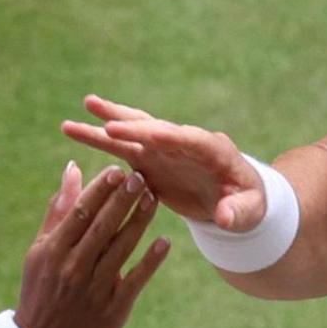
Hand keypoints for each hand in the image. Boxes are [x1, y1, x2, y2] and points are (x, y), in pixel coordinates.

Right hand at [14, 162, 169, 327]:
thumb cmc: (41, 288)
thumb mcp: (40, 250)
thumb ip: (59, 209)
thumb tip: (73, 168)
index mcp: (53, 252)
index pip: (80, 214)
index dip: (100, 190)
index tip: (117, 170)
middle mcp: (73, 269)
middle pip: (102, 228)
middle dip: (123, 200)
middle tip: (142, 176)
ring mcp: (94, 290)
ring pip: (121, 250)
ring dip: (139, 222)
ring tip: (155, 199)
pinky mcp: (113, 310)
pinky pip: (135, 281)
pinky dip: (150, 261)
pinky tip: (164, 242)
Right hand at [61, 95, 265, 230]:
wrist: (237, 200)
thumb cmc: (249, 205)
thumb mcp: (250, 211)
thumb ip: (238, 212)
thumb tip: (224, 218)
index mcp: (214, 150)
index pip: (188, 139)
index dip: (166, 136)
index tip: (142, 133)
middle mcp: (186, 142)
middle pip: (157, 128)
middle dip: (133, 125)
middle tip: (104, 121)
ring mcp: (166, 149)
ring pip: (135, 132)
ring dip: (109, 121)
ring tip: (81, 108)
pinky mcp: (152, 160)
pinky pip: (124, 147)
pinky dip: (103, 139)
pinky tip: (76, 130)